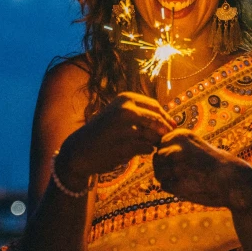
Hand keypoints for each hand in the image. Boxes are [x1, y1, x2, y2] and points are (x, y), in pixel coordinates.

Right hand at [62, 92, 176, 177]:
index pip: (155, 106)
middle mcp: (127, 110)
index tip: (171, 126)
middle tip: (162, 139)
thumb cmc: (103, 132)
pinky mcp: (126, 145)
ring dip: (152, 142)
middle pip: (157, 121)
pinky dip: (144, 151)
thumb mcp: (118, 113)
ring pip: (153, 136)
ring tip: (138, 144)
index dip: (165, 117)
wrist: (80, 150)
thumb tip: (170, 120)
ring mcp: (127, 127)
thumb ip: (140, 113)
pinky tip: (131, 151)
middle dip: (163, 131)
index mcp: (126, 98)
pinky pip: (147, 149)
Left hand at [152, 129, 251, 209]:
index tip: (186, 162)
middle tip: (185, 174)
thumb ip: (176, 147)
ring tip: (187, 179)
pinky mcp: (176, 181)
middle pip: (156, 159)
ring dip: (168, 178)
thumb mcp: (195, 146)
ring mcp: (175, 164)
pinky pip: (164, 186)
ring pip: (158, 172)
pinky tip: (189, 186)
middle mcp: (175, 146)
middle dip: (165, 168)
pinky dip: (173, 189)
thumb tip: (156, 156)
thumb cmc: (213, 164)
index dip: (169, 156)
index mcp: (180, 134)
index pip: (160, 145)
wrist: (233, 179)